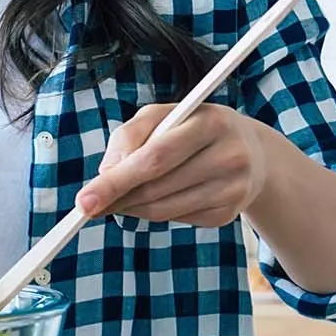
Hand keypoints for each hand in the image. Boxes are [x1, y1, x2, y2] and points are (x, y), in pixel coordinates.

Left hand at [74, 103, 270, 227]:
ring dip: (132, 208)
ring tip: (119, 199)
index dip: (116, 181)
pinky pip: (177, 220)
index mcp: (210, 122)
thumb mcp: (162, 116)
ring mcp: (233, 188)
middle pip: (156, 188)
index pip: (154, 157)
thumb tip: (104, 175)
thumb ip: (129, 137)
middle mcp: (228, 156)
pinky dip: (156, 213)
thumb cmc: (193, 127)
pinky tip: (157, 198)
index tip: (83, 201)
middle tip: (90, 205)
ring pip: (164, 210)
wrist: (252, 151)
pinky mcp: (229, 213)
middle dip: (117, 198)